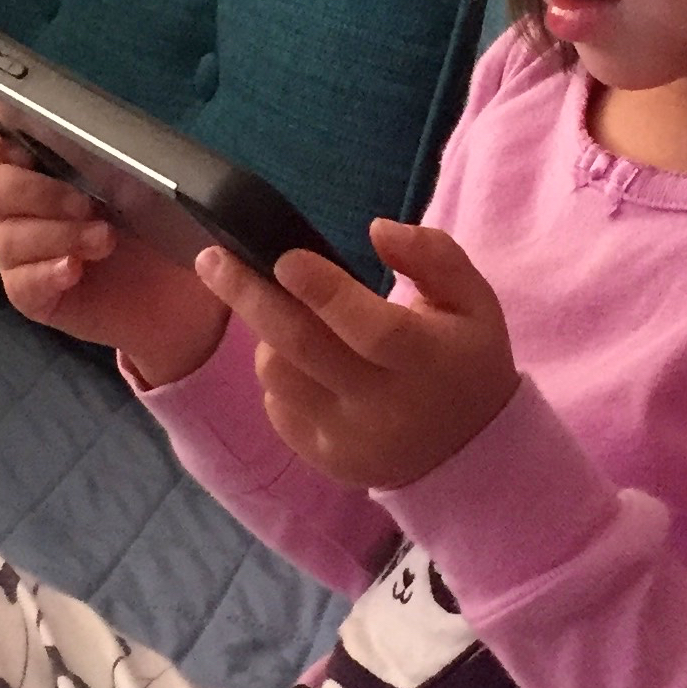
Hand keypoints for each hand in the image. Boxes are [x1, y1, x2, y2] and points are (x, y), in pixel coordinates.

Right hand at [0, 120, 225, 383]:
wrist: (180, 289)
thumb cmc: (161, 220)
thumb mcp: (150, 178)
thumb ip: (116, 153)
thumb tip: (100, 137)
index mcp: (36, 164)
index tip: (26, 147)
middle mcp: (20, 206)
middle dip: (33, 189)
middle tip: (86, 203)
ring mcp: (23, 254)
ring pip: (8, 237)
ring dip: (58, 233)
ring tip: (106, 240)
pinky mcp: (34, 295)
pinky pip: (21, 283)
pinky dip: (48, 272)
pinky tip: (76, 269)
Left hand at [197, 217, 518, 487]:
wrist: (467, 454)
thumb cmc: (464, 359)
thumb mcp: (473, 300)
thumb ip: (433, 256)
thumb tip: (376, 229)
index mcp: (428, 361)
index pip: (370, 328)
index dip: (323, 291)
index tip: (284, 258)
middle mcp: (385, 406)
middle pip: (302, 347)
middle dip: (249, 297)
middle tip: (212, 259)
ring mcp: (349, 438)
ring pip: (278, 375)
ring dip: (267, 335)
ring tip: (283, 314)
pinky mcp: (324, 458)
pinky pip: (278, 405)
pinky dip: (280, 374)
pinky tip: (303, 362)